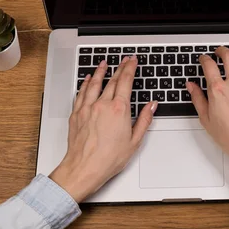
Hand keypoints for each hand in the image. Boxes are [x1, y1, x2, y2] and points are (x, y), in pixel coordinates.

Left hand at [50, 56, 156, 201]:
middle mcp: (102, 105)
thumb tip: (151, 106)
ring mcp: (88, 108)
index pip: (125, 82)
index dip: (130, 69)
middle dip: (119, 68)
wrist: (84, 168)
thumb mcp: (135, 141)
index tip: (132, 61)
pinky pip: (81, 93)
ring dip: (100, 71)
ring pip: (95, 84)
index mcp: (119, 110)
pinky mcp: (77, 114)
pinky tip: (88, 79)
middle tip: (124, 60)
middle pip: (112, 80)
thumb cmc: (108, 158)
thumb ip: (144, 120)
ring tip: (104, 63)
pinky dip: (86, 84)